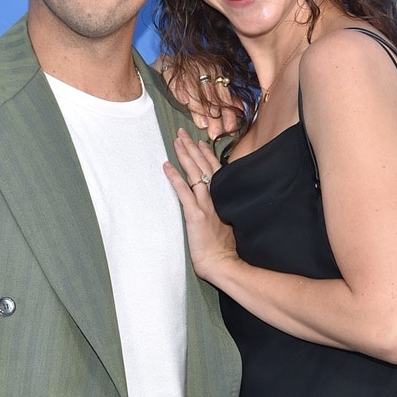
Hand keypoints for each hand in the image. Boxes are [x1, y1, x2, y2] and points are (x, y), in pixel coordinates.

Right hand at [155, 56, 240, 138]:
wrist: (169, 60)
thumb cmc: (192, 75)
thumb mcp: (211, 84)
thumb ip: (225, 97)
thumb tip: (240, 109)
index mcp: (215, 71)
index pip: (224, 95)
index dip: (228, 113)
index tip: (229, 129)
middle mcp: (203, 67)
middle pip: (210, 96)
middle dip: (214, 116)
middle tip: (214, 133)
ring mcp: (186, 65)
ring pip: (195, 89)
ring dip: (199, 107)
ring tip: (202, 124)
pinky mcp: (170, 66)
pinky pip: (175, 78)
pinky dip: (179, 90)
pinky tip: (183, 101)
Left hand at [163, 128, 238, 282]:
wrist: (224, 263)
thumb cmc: (226, 249)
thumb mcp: (230, 222)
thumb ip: (224, 208)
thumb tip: (218, 202)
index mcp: (225, 198)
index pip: (216, 170)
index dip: (206, 155)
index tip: (200, 142)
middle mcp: (216, 197)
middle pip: (204, 166)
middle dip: (192, 148)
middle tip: (183, 133)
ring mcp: (206, 205)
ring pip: (194, 173)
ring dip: (184, 155)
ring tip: (176, 141)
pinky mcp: (195, 214)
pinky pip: (183, 191)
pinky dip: (174, 177)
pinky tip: (167, 166)